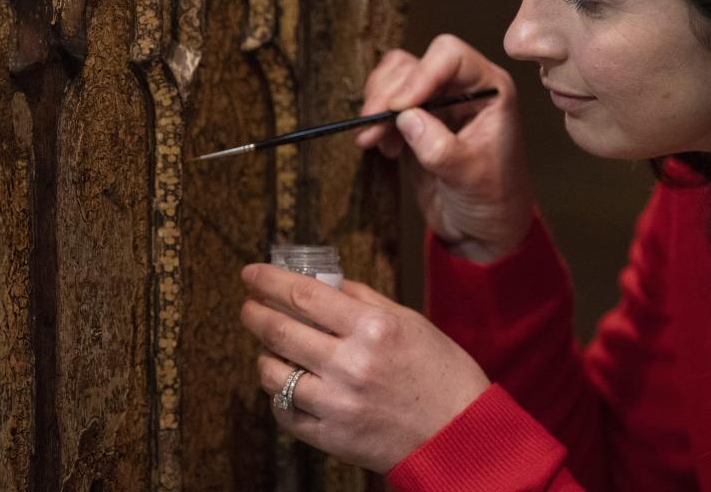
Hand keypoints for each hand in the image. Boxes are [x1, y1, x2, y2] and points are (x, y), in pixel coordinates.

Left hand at [240, 263, 489, 472]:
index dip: (269, 280)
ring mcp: (338, 404)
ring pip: (273, 373)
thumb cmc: (441, 373)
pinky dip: (279, 394)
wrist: (461, 435)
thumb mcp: (410, 321)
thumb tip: (323, 281)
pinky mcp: (332, 437)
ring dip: (264, 354)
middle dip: (255, 313)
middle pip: (280, 330)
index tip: (251, 273)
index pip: (304, 295)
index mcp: (373, 328)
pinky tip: (287, 382)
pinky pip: (285, 411)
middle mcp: (351, 364)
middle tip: (249, 306)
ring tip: (270, 347)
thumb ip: (363, 299)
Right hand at [356, 34, 534, 261]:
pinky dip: (377, 119)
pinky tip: (383, 147)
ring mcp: (438, 102)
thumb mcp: (470, 177)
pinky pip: (387, 101)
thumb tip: (406, 117)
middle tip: (371, 125)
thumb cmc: (493, 201)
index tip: (397, 108)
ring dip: (378, 104)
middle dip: (388, 93)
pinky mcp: (417, 119)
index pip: (450, 56)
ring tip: (373, 138)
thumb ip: (440, 147)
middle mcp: (464, 87)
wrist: (482, 228)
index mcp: (490, 90)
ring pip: (396, 77)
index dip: (420, 75)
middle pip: (415, 64)